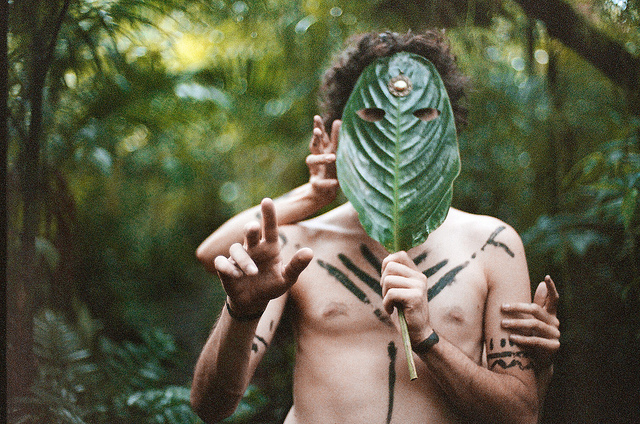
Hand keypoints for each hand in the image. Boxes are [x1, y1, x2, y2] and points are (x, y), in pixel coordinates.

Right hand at [214, 198, 312, 316]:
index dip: (268, 215)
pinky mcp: (226, 268)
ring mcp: (238, 257)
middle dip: (250, 228)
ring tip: (253, 272)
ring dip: (244, 260)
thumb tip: (309, 252)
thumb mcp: (287, 279)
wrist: (253, 301)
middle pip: (250, 232)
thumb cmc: (271, 286)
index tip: (266, 200)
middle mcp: (253, 248)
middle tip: (253, 227)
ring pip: (236, 249)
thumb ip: (296, 266)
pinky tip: (235, 275)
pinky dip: (226, 267)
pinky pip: (221, 262)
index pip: (270, 228)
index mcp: (269, 247)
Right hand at [305, 115, 339, 206]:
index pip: (320, 136)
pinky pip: (320, 183)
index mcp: (323, 150)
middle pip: (313, 146)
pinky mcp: (316, 184)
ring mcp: (315, 171)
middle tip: (317, 132)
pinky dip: (327, 182)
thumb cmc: (331, 169)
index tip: (316, 117)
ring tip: (332, 157)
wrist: (325, 192)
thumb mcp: (335, 153)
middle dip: (314, 138)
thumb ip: (336, 139)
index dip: (317, 126)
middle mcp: (317, 158)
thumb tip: (338, 120)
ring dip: (321, 158)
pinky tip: (335, 182)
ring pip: (312, 161)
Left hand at [381, 252, 430, 342]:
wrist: (417, 332)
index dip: (387, 263)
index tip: (386, 279)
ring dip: (384, 294)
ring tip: (391, 303)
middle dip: (383, 281)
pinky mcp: (415, 297)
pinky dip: (386, 304)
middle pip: (390, 265)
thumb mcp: (400, 290)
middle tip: (388, 295)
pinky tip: (392, 310)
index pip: (399, 254)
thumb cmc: (404, 311)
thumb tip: (386, 261)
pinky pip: (391, 294)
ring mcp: (419, 286)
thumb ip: (395, 276)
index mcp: (416, 273)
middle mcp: (419, 277)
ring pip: (388, 280)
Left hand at [501, 275, 559, 366]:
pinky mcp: (553, 347)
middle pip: (536, 310)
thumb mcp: (535, 319)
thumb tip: (541, 283)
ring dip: (517, 323)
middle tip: (502, 307)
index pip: (554, 299)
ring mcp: (555, 335)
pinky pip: (536, 341)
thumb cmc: (533, 336)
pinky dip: (523, 338)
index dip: (552, 288)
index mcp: (550, 314)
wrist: (537, 362)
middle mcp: (554, 323)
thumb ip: (537, 304)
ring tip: (503, 323)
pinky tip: (511, 337)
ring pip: (535, 324)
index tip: (547, 277)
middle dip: (518, 307)